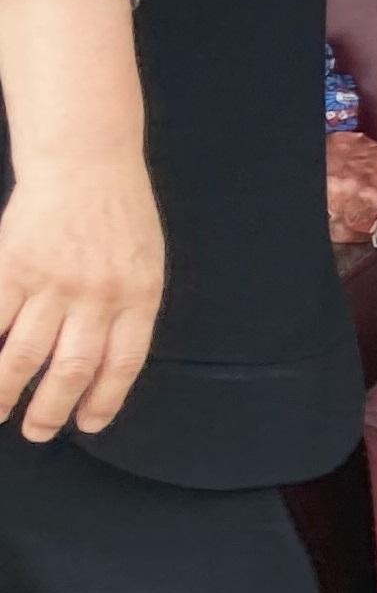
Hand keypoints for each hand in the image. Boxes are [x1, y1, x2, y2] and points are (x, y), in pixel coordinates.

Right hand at [0, 150, 162, 441]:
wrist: (86, 160)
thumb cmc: (119, 210)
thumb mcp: (146, 261)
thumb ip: (130, 307)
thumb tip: (111, 357)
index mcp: (139, 295)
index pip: (122, 363)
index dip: (104, 399)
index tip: (89, 424)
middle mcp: (98, 295)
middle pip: (72, 368)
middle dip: (53, 408)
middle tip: (39, 432)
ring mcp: (52, 283)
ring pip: (23, 355)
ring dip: (7, 392)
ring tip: (0, 413)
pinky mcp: (12, 268)